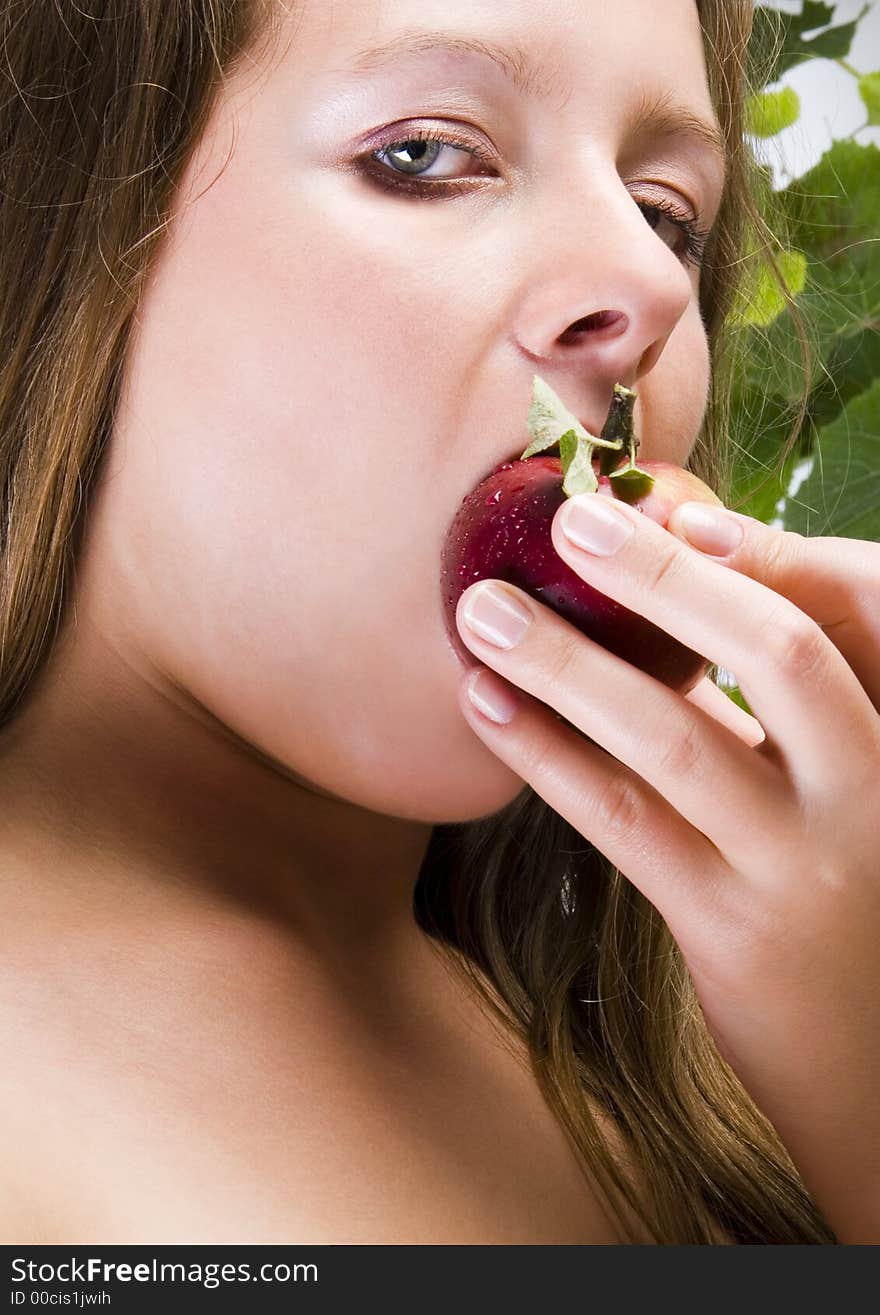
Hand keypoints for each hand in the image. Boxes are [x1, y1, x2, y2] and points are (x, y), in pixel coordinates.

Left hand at [454, 495, 879, 1242]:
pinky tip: (487, 708)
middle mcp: (871, 790)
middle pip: (778, 653)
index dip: (762, 551)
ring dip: (570, 666)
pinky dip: (547, 756)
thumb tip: (676, 599)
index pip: (854, 612)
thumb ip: (783, 709)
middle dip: (668, 579)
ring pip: (675, 740)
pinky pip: (623, 822)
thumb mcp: (842, 789)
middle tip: (571, 519)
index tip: (670, 505)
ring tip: (482, 612)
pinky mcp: (729, 927)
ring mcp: (801, 864)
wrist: (876, 1065)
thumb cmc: (846, 899)